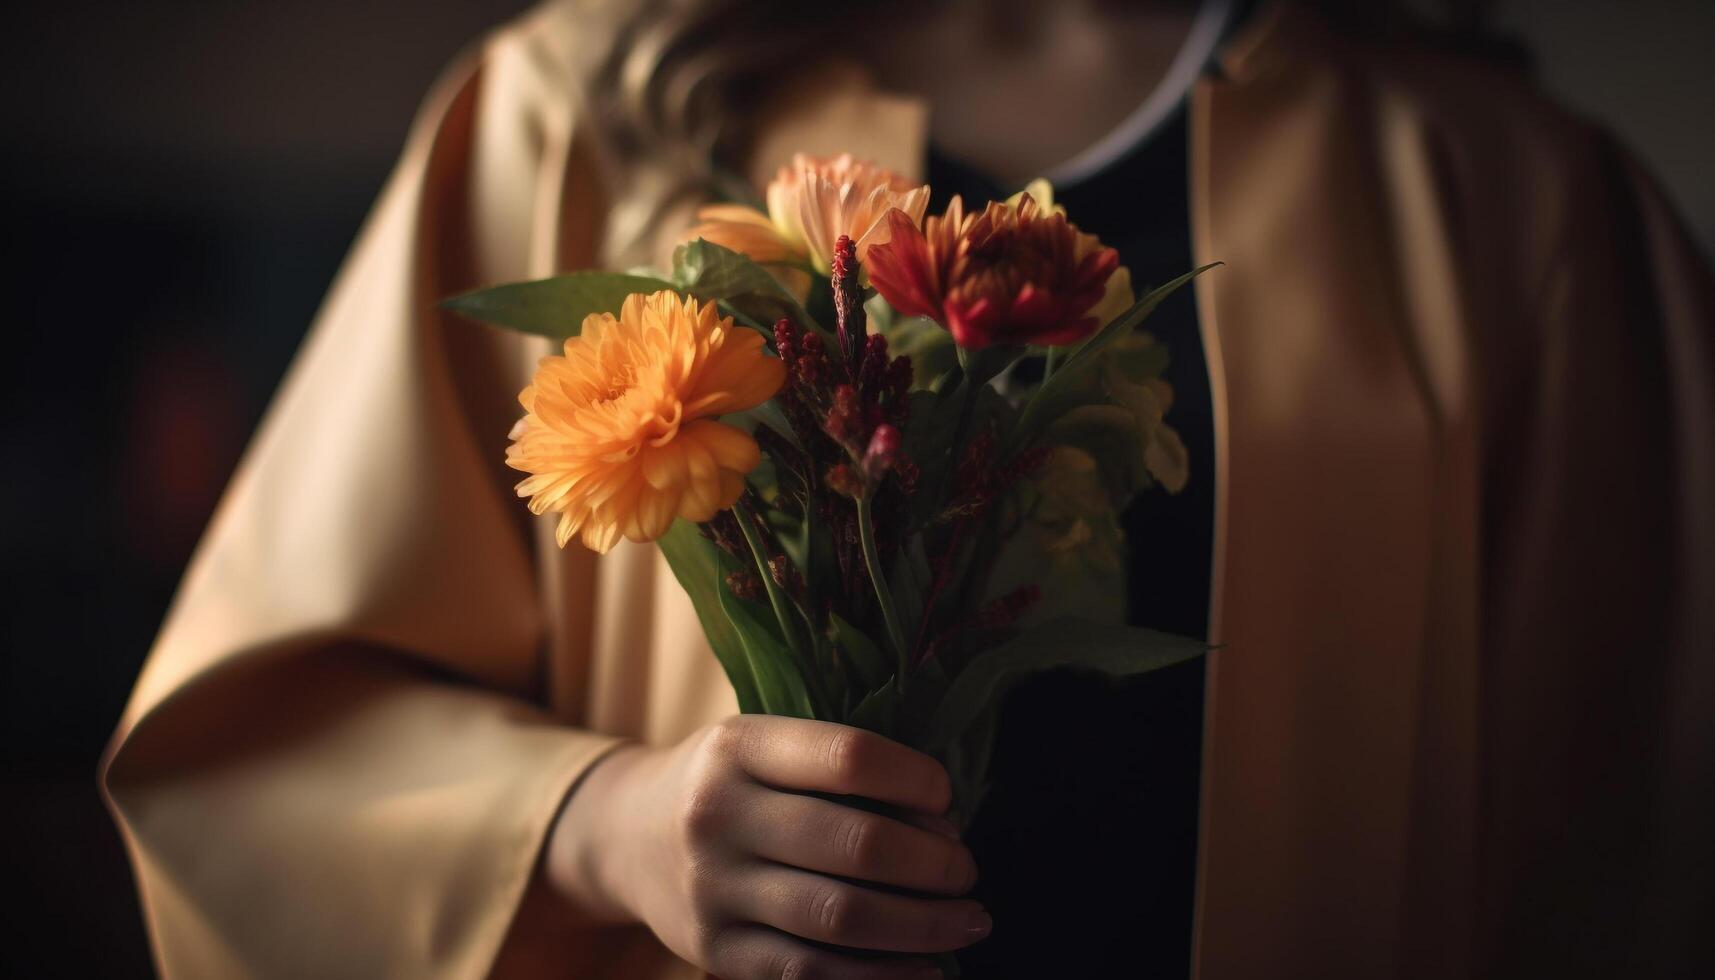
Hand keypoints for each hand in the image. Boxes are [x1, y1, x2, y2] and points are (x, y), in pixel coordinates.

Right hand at [547, 715, 986, 978]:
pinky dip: (879, 977)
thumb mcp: (763, 747)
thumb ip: (836, 767)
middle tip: (966, 870)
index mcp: (740, 747)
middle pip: (853, 844)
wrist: (626, 837)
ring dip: (922, 925)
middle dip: (933, 864)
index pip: (849, 757)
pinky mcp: (716, 952)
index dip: (916, 779)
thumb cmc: (728, 784)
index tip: (947, 798)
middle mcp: (719, 815)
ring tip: (968, 921)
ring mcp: (714, 889)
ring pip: (839, 916)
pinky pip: (809, 974)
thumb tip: (943, 819)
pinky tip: (923, 969)